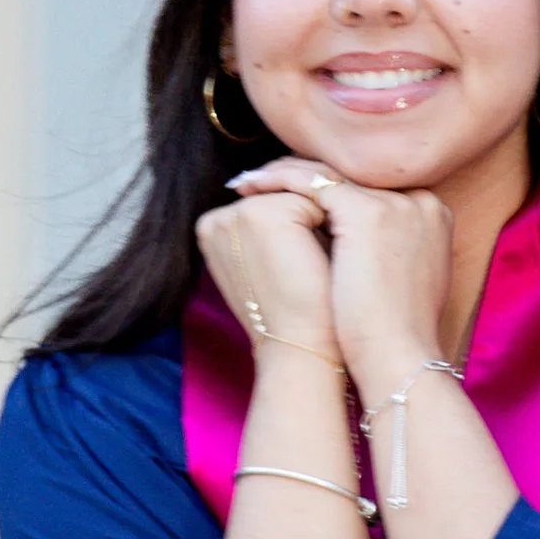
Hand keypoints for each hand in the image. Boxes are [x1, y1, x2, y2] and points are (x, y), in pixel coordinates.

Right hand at [195, 179, 342, 366]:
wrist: (299, 346)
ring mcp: (237, 212)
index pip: (265, 206)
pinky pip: (311, 199)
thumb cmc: (293, 311)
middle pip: (280, 197)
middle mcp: (215, 218)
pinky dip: (328, 225)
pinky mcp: (264, 213)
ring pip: (296, 196)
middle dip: (305, 220)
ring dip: (317, 221)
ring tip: (317, 261)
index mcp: (211, 230)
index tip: (296, 265)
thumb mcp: (269, 263)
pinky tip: (322, 257)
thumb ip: (268, 228)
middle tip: (310, 264)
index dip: (293, 231)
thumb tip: (295, 192)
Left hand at [225, 160, 452, 391]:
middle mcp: (418, 201)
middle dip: (301, 178)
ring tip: (248, 184)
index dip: (325, 192)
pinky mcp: (368, 213)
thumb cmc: (389, 334)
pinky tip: (252, 190)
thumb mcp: (394, 279)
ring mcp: (396, 204)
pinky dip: (279, 182)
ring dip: (283, 175)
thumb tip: (341, 242)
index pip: (368, 188)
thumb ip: (378, 249)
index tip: (290, 196)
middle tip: (260, 182)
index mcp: (428, 215)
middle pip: (348, 177)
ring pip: (328, 175)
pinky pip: (313, 184)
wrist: (396, 358)